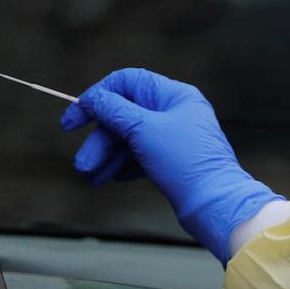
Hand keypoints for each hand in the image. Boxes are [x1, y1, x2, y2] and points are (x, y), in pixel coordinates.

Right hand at [61, 68, 281, 262]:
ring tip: (91, 176)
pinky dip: (123, 166)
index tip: (74, 118)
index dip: (97, 96)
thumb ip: (114, 110)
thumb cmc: (185, 162)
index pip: (127, 82)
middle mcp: (175, 112)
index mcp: (174, 95)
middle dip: (100, 139)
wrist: (214, 206)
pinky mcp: (172, 161)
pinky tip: (109, 178)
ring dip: (107, 156)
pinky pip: (141, 156)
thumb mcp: (143, 130)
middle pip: (125, 115)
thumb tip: (93, 98)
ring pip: (131, 139)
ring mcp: (174, 137)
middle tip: (82, 163)